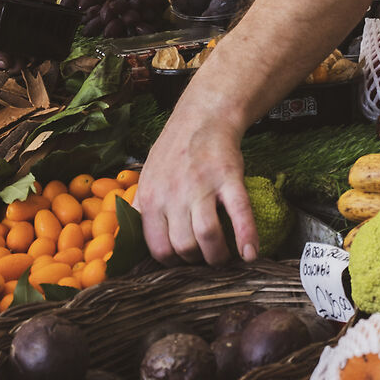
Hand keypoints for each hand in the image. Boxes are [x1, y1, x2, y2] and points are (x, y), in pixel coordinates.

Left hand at [134, 83, 256, 264]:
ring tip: (224, 258)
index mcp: (152, 198)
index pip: (158, 249)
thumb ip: (140, 209)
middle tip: (204, 257)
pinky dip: (247, 237)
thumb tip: (128, 240)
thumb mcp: (147, 177)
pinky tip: (251, 254)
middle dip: (196, 260)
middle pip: (183, 247)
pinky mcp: (229, 177)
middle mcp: (174, 194)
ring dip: (218, 256)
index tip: (183, 261)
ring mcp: (203, 186)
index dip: (173, 262)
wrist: (203, 117)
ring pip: (207, 236)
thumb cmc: (174, 151)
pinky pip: (239, 213)